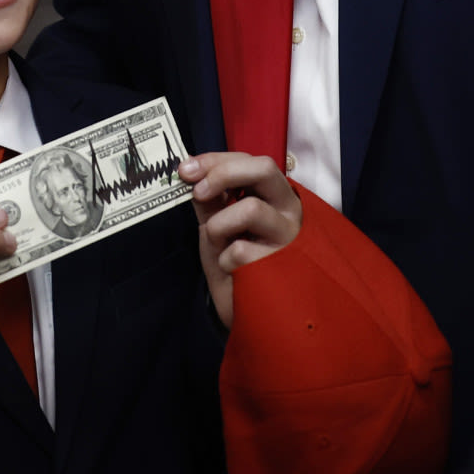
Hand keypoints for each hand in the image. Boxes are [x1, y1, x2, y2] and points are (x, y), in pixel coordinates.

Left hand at [183, 151, 303, 327]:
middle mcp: (289, 211)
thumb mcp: (218, 226)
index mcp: (274, 197)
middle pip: (264, 168)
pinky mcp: (283, 263)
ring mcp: (289, 237)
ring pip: (250, 208)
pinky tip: (234, 272)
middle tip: (197, 192)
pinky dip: (225, 261)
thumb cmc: (235, 266)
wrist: (246, 313)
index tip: (184, 170)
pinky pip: (240, 250)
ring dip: (219, 226)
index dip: (215, 160)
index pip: (250, 161)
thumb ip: (209, 199)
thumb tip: (188, 171)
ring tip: (218, 246)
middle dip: (222, 174)